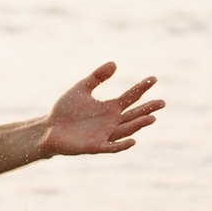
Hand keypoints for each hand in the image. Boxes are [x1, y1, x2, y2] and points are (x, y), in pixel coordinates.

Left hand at [40, 61, 163, 156]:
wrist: (49, 128)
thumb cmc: (65, 109)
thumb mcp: (81, 88)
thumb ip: (97, 77)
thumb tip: (114, 63)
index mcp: (110, 108)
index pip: (130, 97)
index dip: (141, 88)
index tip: (153, 79)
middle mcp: (111, 122)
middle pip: (134, 115)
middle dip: (147, 109)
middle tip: (162, 102)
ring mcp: (105, 134)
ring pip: (126, 130)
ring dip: (139, 124)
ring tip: (152, 117)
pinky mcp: (95, 146)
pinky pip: (111, 147)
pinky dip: (122, 145)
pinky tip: (133, 140)